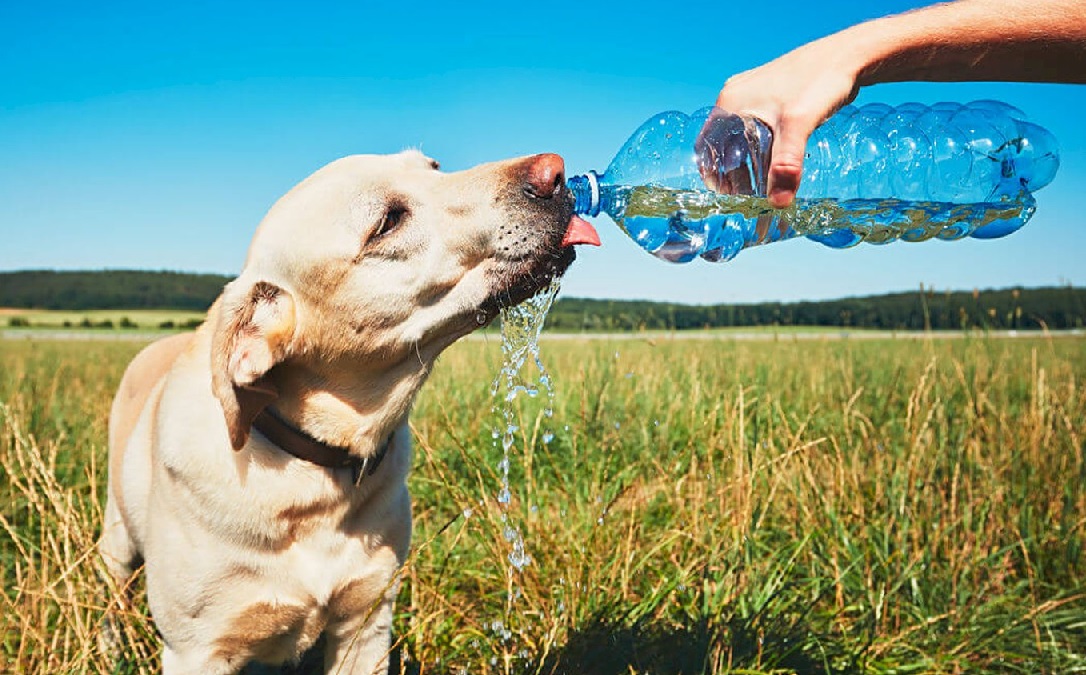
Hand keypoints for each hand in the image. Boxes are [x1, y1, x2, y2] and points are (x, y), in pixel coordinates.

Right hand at [709, 36, 861, 207]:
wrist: (848, 55)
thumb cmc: (820, 81)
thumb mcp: (799, 125)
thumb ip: (786, 165)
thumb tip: (778, 204)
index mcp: (730, 102)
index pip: (707, 147)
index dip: (713, 175)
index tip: (727, 198)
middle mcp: (736, 97)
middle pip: (724, 145)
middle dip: (733, 173)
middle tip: (749, 197)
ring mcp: (753, 95)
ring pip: (741, 138)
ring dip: (749, 163)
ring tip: (763, 185)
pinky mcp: (770, 96)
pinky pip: (756, 129)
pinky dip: (762, 149)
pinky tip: (777, 162)